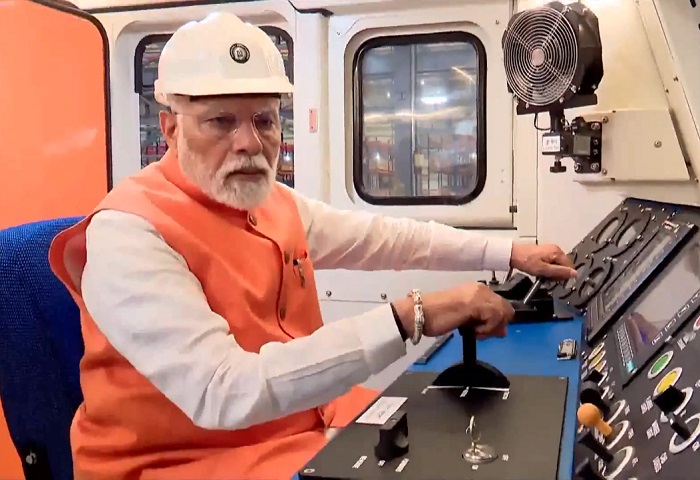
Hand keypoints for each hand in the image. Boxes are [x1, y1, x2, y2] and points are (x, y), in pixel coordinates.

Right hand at [393, 283, 514, 340]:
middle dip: (498, 324)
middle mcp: (481, 289)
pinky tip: (474, 332)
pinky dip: (487, 329)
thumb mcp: (467, 319)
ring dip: (492, 328)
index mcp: (477, 289)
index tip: (486, 331)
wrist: (422, 313)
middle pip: (506, 308)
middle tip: (482, 334)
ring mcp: (479, 295)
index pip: (501, 304)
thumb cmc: (438, 316)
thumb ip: (484, 321)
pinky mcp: (475, 304)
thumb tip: (503, 331)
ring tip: (477, 333)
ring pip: (502, 313)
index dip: (498, 320)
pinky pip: (494, 318)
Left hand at [510, 242, 576, 279]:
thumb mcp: (544, 270)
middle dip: (557, 274)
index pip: (570, 266)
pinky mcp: (543, 252)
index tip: (555, 280)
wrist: (512, 254)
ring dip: (551, 272)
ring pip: (557, 265)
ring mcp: (549, 250)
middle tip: (547, 278)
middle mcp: (555, 249)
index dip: (564, 276)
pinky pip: (550, 262)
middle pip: (564, 265)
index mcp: (557, 252)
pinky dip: (547, 268)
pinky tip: (539, 271)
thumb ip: (560, 272)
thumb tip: (574, 273)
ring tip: (541, 275)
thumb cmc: (525, 261)